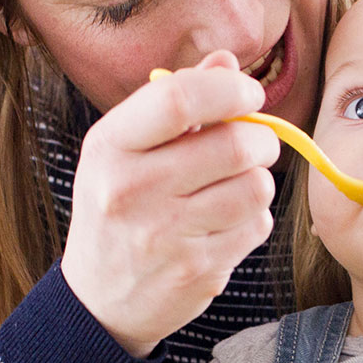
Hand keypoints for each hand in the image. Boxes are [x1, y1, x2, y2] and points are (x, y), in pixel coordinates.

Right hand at [60, 50, 278, 357]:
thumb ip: (173, 104)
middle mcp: (133, 191)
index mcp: (110, 147)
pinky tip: (226, 223)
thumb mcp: (124, 151)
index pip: (178, 98)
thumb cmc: (117, 211)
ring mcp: (167, 236)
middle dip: (262, 139)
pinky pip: (257, 227)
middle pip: (234, 145)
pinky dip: (253, 220)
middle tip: (257, 144)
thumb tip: (228, 62)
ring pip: (255, 188)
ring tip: (237, 186)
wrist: (100, 300)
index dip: (229, 89)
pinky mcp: (199, 271)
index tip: (249, 94)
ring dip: (258, 181)